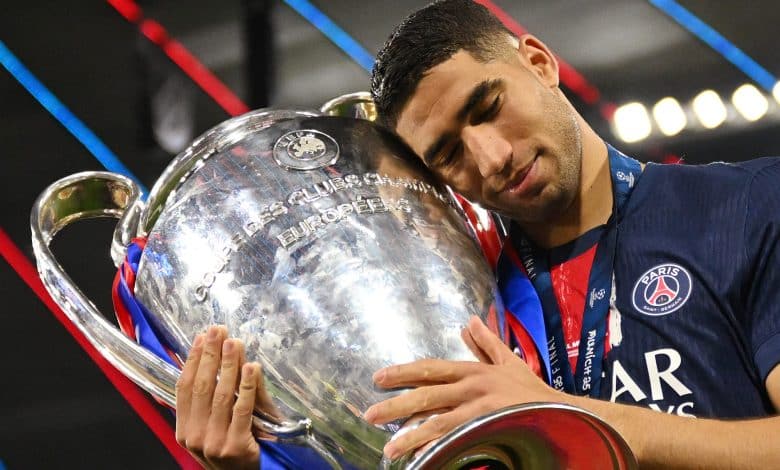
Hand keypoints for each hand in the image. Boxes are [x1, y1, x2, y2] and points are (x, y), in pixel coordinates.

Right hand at [175, 325, 270, 469]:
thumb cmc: (227, 450)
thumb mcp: (208, 429)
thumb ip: (206, 403)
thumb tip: (207, 361)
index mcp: (183, 428)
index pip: (184, 387)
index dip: (193, 360)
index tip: (202, 337)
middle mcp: (194, 435)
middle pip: (202, 386)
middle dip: (211, 355)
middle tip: (219, 331)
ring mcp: (214, 442)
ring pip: (221, 395)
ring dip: (228, 365)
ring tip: (235, 342)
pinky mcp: (236, 446)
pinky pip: (242, 409)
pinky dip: (248, 386)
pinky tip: (252, 367)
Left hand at [364, 315, 560, 459]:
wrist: (562, 413)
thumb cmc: (531, 390)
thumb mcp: (508, 360)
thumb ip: (485, 342)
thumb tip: (468, 321)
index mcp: (473, 371)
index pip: (430, 369)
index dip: (403, 372)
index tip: (378, 377)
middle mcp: (473, 388)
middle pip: (427, 395)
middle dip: (396, 405)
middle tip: (370, 415)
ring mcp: (481, 411)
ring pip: (439, 422)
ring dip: (411, 436)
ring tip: (389, 450)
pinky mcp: (489, 430)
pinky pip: (458, 441)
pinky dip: (439, 450)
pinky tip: (422, 459)